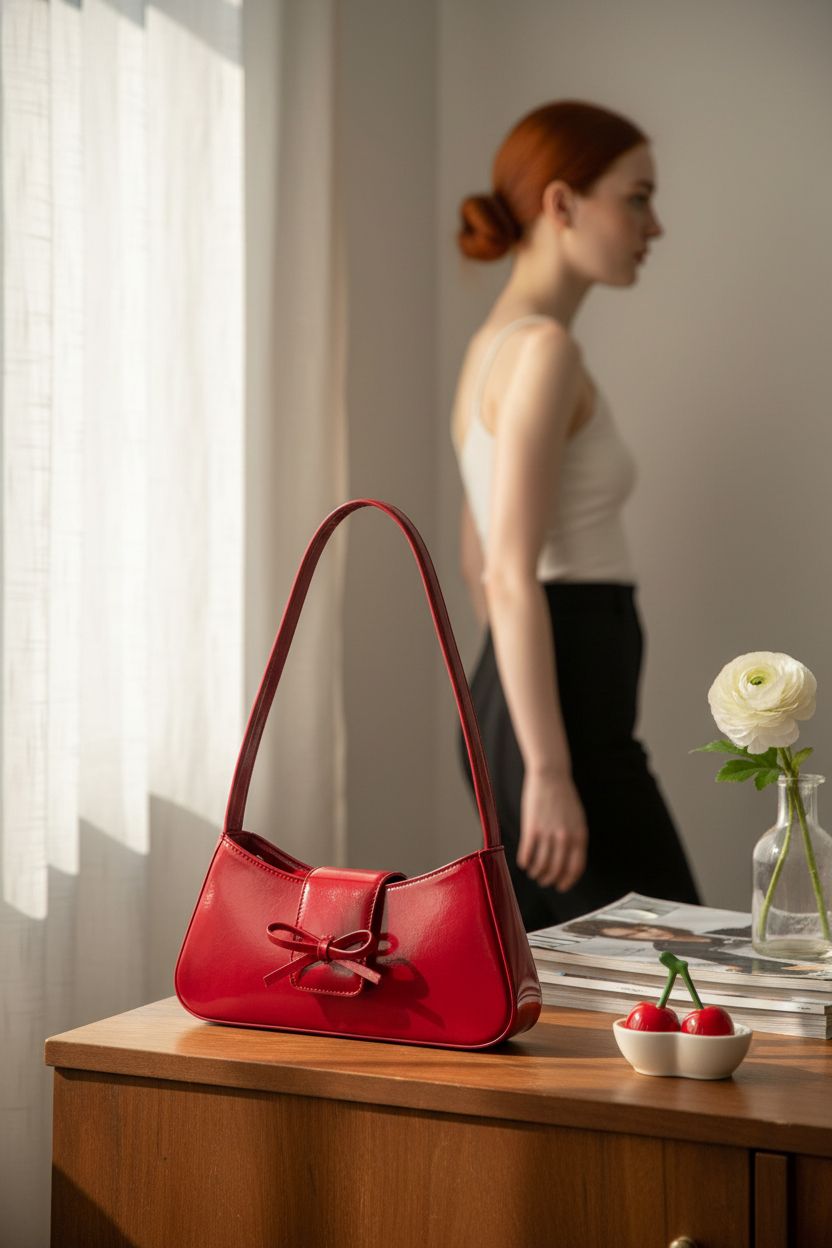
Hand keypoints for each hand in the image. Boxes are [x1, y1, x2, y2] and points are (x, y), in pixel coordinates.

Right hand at [517, 769, 587, 890]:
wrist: (551, 776)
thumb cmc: (564, 797)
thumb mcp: (578, 819)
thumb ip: (576, 839)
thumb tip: (571, 860)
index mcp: (580, 835)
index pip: (575, 868)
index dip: (567, 881)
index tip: (561, 886)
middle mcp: (565, 837)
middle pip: (557, 869)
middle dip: (549, 879)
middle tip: (544, 881)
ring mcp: (548, 833)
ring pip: (541, 864)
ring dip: (537, 872)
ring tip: (534, 873)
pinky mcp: (532, 828)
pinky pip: (528, 852)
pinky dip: (525, 862)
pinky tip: (523, 863)